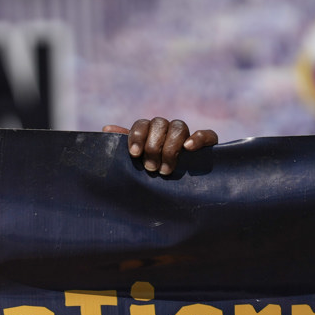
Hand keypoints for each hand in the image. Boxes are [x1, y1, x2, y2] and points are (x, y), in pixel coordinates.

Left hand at [103, 117, 217, 175]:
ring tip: (165, 170)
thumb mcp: (139, 161)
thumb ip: (125, 145)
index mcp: (150, 131)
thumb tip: (106, 129)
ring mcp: (188, 135)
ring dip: (170, 147)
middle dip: (153, 146)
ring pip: (179, 127)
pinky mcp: (208, 143)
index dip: (136, 136)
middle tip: (151, 168)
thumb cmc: (154, 171)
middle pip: (159, 124)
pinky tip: (188, 148)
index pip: (142, 124)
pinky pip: (206, 134)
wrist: (184, 189)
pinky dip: (198, 138)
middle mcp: (168, 129)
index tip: (134, 154)